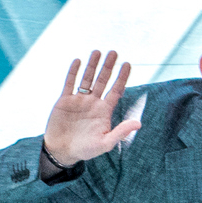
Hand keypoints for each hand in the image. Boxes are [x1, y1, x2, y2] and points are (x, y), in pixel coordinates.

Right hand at [43, 50, 141, 167]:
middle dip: (108, 67)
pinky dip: (73, 72)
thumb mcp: (105, 143)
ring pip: (86, 79)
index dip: (122, 77)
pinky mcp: (64, 100)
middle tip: (114, 52)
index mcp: (104, 111)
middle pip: (102, 80)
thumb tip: (139, 123)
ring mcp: (79, 100)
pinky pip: (69, 83)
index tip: (127, 64)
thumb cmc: (85, 149)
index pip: (116, 90)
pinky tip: (78, 61)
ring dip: (92, 65)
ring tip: (97, 51)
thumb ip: (121, 132)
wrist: (62, 151)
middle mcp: (93, 102)